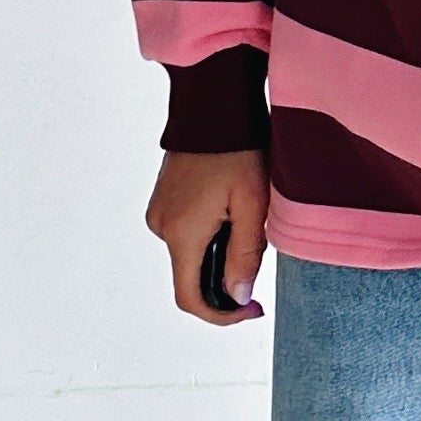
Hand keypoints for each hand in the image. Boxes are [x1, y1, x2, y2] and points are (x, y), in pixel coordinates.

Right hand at [145, 148, 269, 322]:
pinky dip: (209, 235)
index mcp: (182, 234)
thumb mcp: (253, 205)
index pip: (191, 298)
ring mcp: (160, 213)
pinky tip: (231, 208)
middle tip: (260, 256)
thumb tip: (237, 297)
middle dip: (226, 278)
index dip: (221, 314)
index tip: (251, 309)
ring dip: (220, 252)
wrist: (214, 106)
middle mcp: (162, 227)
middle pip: (193, 276)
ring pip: (192, 254)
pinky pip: (187, 233)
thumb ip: (245, 255)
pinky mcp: (164, 201)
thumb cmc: (238, 149)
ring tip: (247, 218)